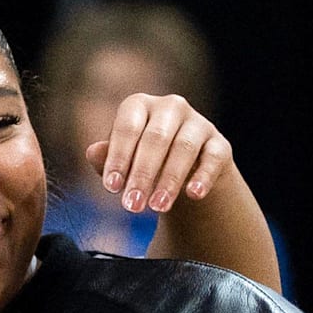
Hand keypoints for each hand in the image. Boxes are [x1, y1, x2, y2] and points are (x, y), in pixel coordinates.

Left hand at [84, 93, 232, 213]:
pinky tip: (193, 195)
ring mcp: (198, 123)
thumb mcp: (122, 160)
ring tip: (157, 207)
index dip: (119, 157)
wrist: (183, 173)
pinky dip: (203, 176)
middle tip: (132, 206)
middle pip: (156, 138)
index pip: (127, 127)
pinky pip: (213, 157)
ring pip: (184, 148)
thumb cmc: (141, 161)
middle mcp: (170, 107)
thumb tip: (93, 152)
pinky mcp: (219, 144)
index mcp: (139, 105)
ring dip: (169, 180)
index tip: (111, 188)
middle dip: (142, 174)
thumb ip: (107, 158)